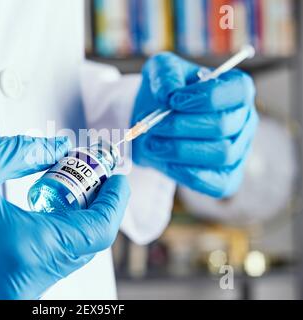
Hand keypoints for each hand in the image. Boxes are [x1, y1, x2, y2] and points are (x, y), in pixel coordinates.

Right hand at [0, 136, 129, 298]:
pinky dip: (52, 240)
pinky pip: (44, 269)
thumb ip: (27, 151)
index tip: (119, 178)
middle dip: (95, 206)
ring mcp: (16, 297)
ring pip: (66, 257)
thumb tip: (60, 148)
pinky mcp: (4, 299)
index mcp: (25, 248)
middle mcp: (27, 282)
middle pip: (85, 245)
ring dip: (73, 222)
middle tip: (90, 177)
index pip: (97, 229)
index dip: (114, 200)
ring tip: (62, 191)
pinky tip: (38, 216)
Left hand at [131, 53, 257, 197]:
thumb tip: (169, 94)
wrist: (152, 126)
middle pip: (224, 125)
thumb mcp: (159, 72)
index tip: (174, 101)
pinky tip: (164, 162)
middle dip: (182, 126)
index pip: (238, 90)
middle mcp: (243, 120)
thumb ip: (165, 74)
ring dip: (180, 150)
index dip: (207, 96)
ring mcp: (238, 151)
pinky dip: (188, 174)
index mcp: (235, 89)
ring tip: (152, 143)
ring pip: (221, 154)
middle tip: (153, 126)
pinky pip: (216, 183)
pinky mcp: (226, 178)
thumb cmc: (163, 95)